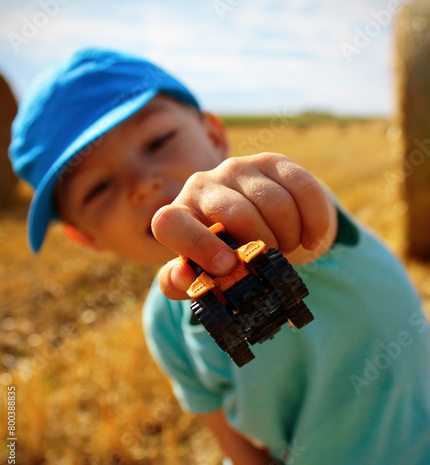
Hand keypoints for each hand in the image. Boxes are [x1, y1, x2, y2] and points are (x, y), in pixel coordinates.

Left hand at [152, 152, 334, 299]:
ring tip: (284, 247)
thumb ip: (180, 282)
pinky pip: (303, 188)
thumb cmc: (219, 253)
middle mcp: (202, 184)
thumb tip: (184, 276)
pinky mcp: (271, 161)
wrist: (251, 224)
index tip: (227, 267)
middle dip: (261, 247)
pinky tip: (311, 239)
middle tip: (267, 261)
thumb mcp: (198, 272)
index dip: (197, 246)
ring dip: (288, 236)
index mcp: (178, 216)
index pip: (169, 223)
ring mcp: (237, 168)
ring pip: (275, 203)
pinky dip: (314, 221)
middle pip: (237, 214)